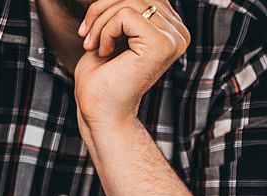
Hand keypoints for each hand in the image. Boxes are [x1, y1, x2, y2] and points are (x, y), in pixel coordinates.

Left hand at [75, 0, 189, 129]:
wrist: (101, 113)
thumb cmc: (102, 79)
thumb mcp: (112, 30)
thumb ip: (123, 6)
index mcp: (172, 28)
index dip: (109, 6)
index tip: (91, 33)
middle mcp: (179, 32)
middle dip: (102, 10)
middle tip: (87, 38)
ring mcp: (173, 39)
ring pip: (129, 1)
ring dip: (101, 22)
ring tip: (94, 46)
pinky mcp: (161, 45)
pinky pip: (126, 15)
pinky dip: (106, 31)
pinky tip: (105, 52)